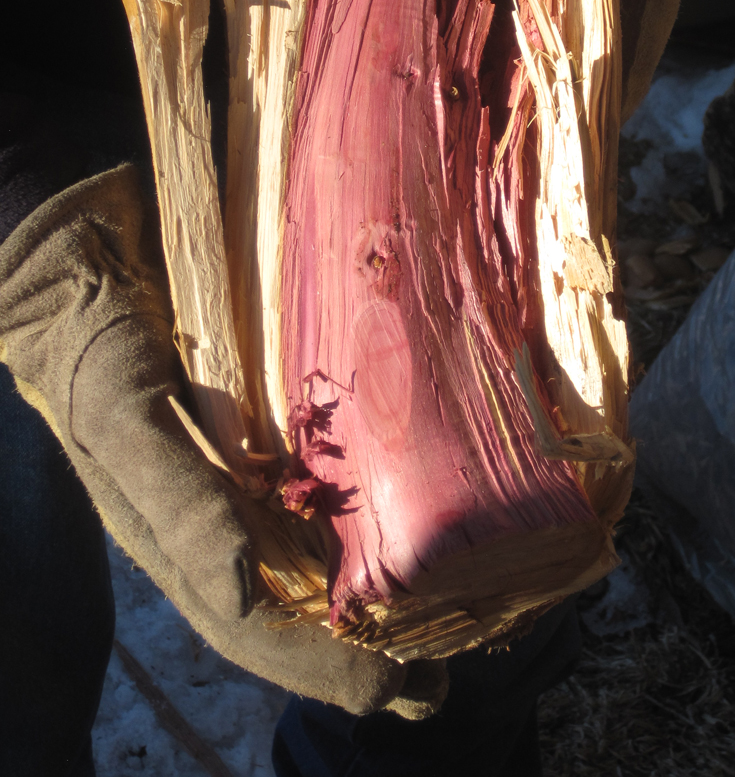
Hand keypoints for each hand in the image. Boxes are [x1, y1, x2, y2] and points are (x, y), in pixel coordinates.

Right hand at [0, 165, 446, 716]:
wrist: (79, 243)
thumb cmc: (89, 334)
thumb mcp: (120, 413)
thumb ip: (175, 499)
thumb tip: (245, 589)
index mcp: (179, 530)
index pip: (258, 626)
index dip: (326, 669)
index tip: (404, 693)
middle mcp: (222, 505)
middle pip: (300, 598)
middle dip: (367, 647)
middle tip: (444, 681)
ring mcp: (250, 458)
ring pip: (321, 541)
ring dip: (379, 585)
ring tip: (451, 613)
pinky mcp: (272, 406)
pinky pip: (330, 469)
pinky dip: (374, 503)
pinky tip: (420, 508)